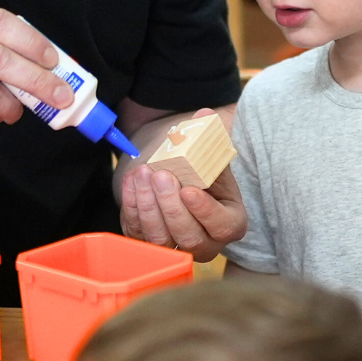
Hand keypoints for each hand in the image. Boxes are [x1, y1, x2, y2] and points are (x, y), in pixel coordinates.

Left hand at [119, 110, 247, 259]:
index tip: (188, 190)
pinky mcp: (148, 243)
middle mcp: (205, 242)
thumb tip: (204, 114)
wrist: (173, 174)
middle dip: (170, 206)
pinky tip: (132, 182)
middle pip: (189, 238)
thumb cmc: (198, 166)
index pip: (224, 226)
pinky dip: (132, 207)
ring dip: (148, 206)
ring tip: (143, 174)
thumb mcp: (210, 152)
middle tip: (160, 175)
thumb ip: (210, 133)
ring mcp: (175, 246)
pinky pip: (137, 233)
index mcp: (230, 221)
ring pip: (160, 239)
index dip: (205, 212)